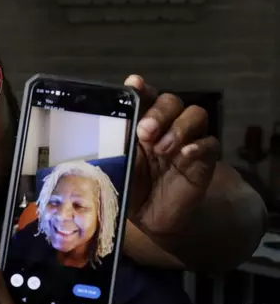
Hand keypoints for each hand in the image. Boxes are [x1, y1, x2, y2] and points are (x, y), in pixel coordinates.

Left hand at [125, 75, 220, 237]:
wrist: (151, 218)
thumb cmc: (129, 187)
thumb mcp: (115, 169)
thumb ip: (110, 151)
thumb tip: (93, 140)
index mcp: (140, 124)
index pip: (145, 97)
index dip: (142, 88)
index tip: (135, 84)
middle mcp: (165, 126)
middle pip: (171, 101)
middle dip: (159, 112)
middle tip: (145, 132)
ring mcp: (187, 140)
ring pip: (195, 114)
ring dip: (179, 127)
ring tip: (162, 149)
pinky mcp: (204, 159)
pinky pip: (210, 142)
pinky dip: (199, 145)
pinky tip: (185, 156)